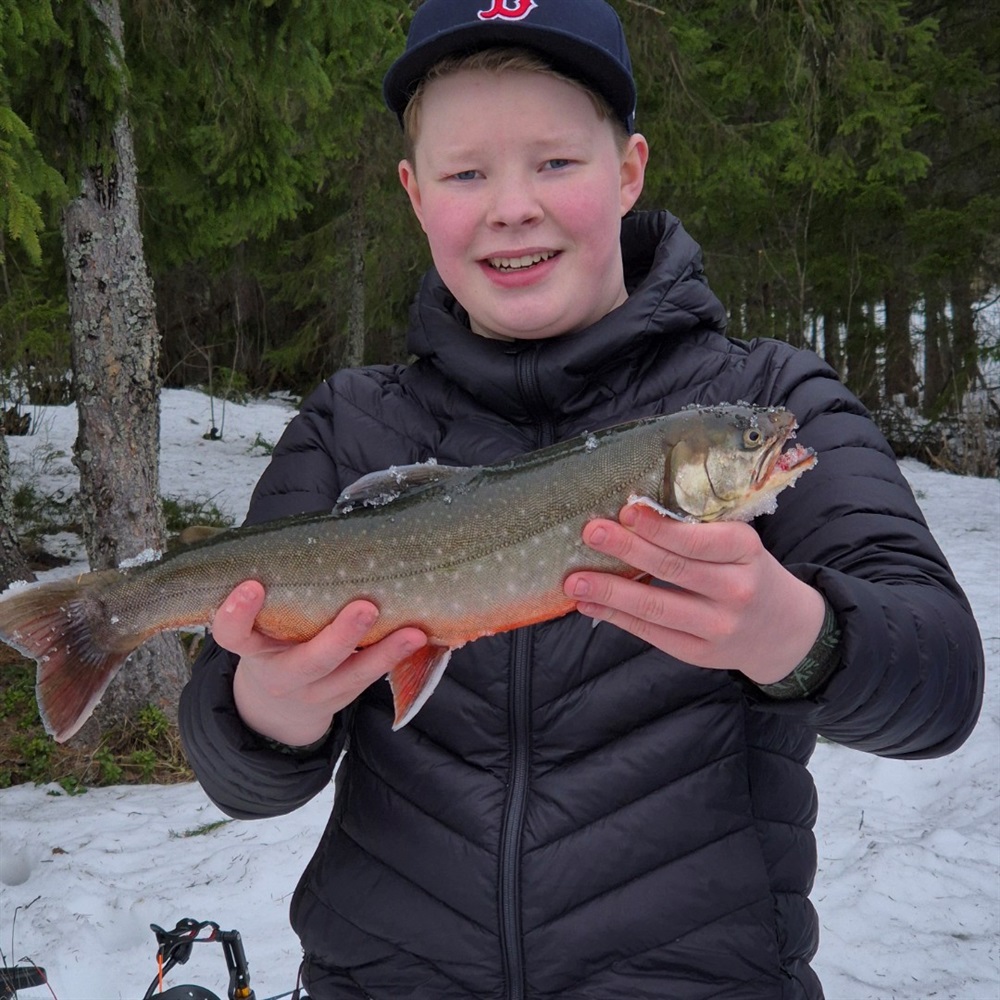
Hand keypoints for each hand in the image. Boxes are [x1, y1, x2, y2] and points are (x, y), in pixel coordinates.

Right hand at [212, 581, 426, 745]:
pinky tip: (420, 638)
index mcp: (252, 647)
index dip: (236, 613)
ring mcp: (315, 691)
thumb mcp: (265, 618)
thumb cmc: (276, 635)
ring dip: (384, 652)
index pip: (232, 634)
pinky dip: (396, 658)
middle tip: (365, 608)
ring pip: (351, 676)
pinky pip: (372, 680)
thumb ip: (281, 586)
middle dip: (338, 637)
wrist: (280, 701)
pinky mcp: (344, 697)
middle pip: (307, 662)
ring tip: (413, 632)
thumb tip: (328, 525)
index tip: (252, 585)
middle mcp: (281, 675)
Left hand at [564, 504, 825, 683]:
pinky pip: (650, 632)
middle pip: (672, 569)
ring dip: (610, 591)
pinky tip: (589, 603)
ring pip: (655, 606)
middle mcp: (736, 591)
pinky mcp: (698, 653)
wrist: (784, 630)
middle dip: (627, 549)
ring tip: (574, 580)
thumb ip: (699, 534)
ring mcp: (717, 627)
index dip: (660, 528)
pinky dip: (615, 616)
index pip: (699, 540)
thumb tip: (630, 518)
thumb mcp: (740, 547)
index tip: (627, 511)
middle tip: (591, 533)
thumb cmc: (748, 573)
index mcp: (747, 552)